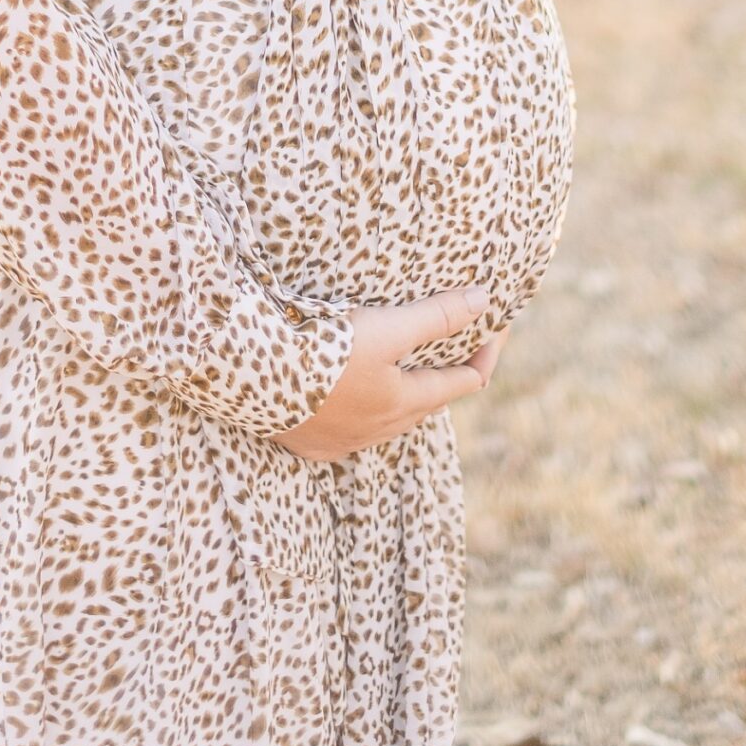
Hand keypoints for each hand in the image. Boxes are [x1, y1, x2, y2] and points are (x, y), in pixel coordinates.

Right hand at [272, 282, 511, 462]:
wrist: (248, 377)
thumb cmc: (323, 349)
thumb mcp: (385, 327)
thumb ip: (436, 316)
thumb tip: (484, 302)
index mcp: (402, 404)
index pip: (463, 383)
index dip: (486, 354)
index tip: (497, 327)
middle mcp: (378, 430)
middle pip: (427, 403)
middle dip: (446, 373)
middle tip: (455, 342)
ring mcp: (343, 441)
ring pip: (390, 418)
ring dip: (405, 393)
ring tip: (407, 365)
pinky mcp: (311, 443)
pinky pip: (353, 429)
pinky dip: (365, 408)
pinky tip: (353, 392)